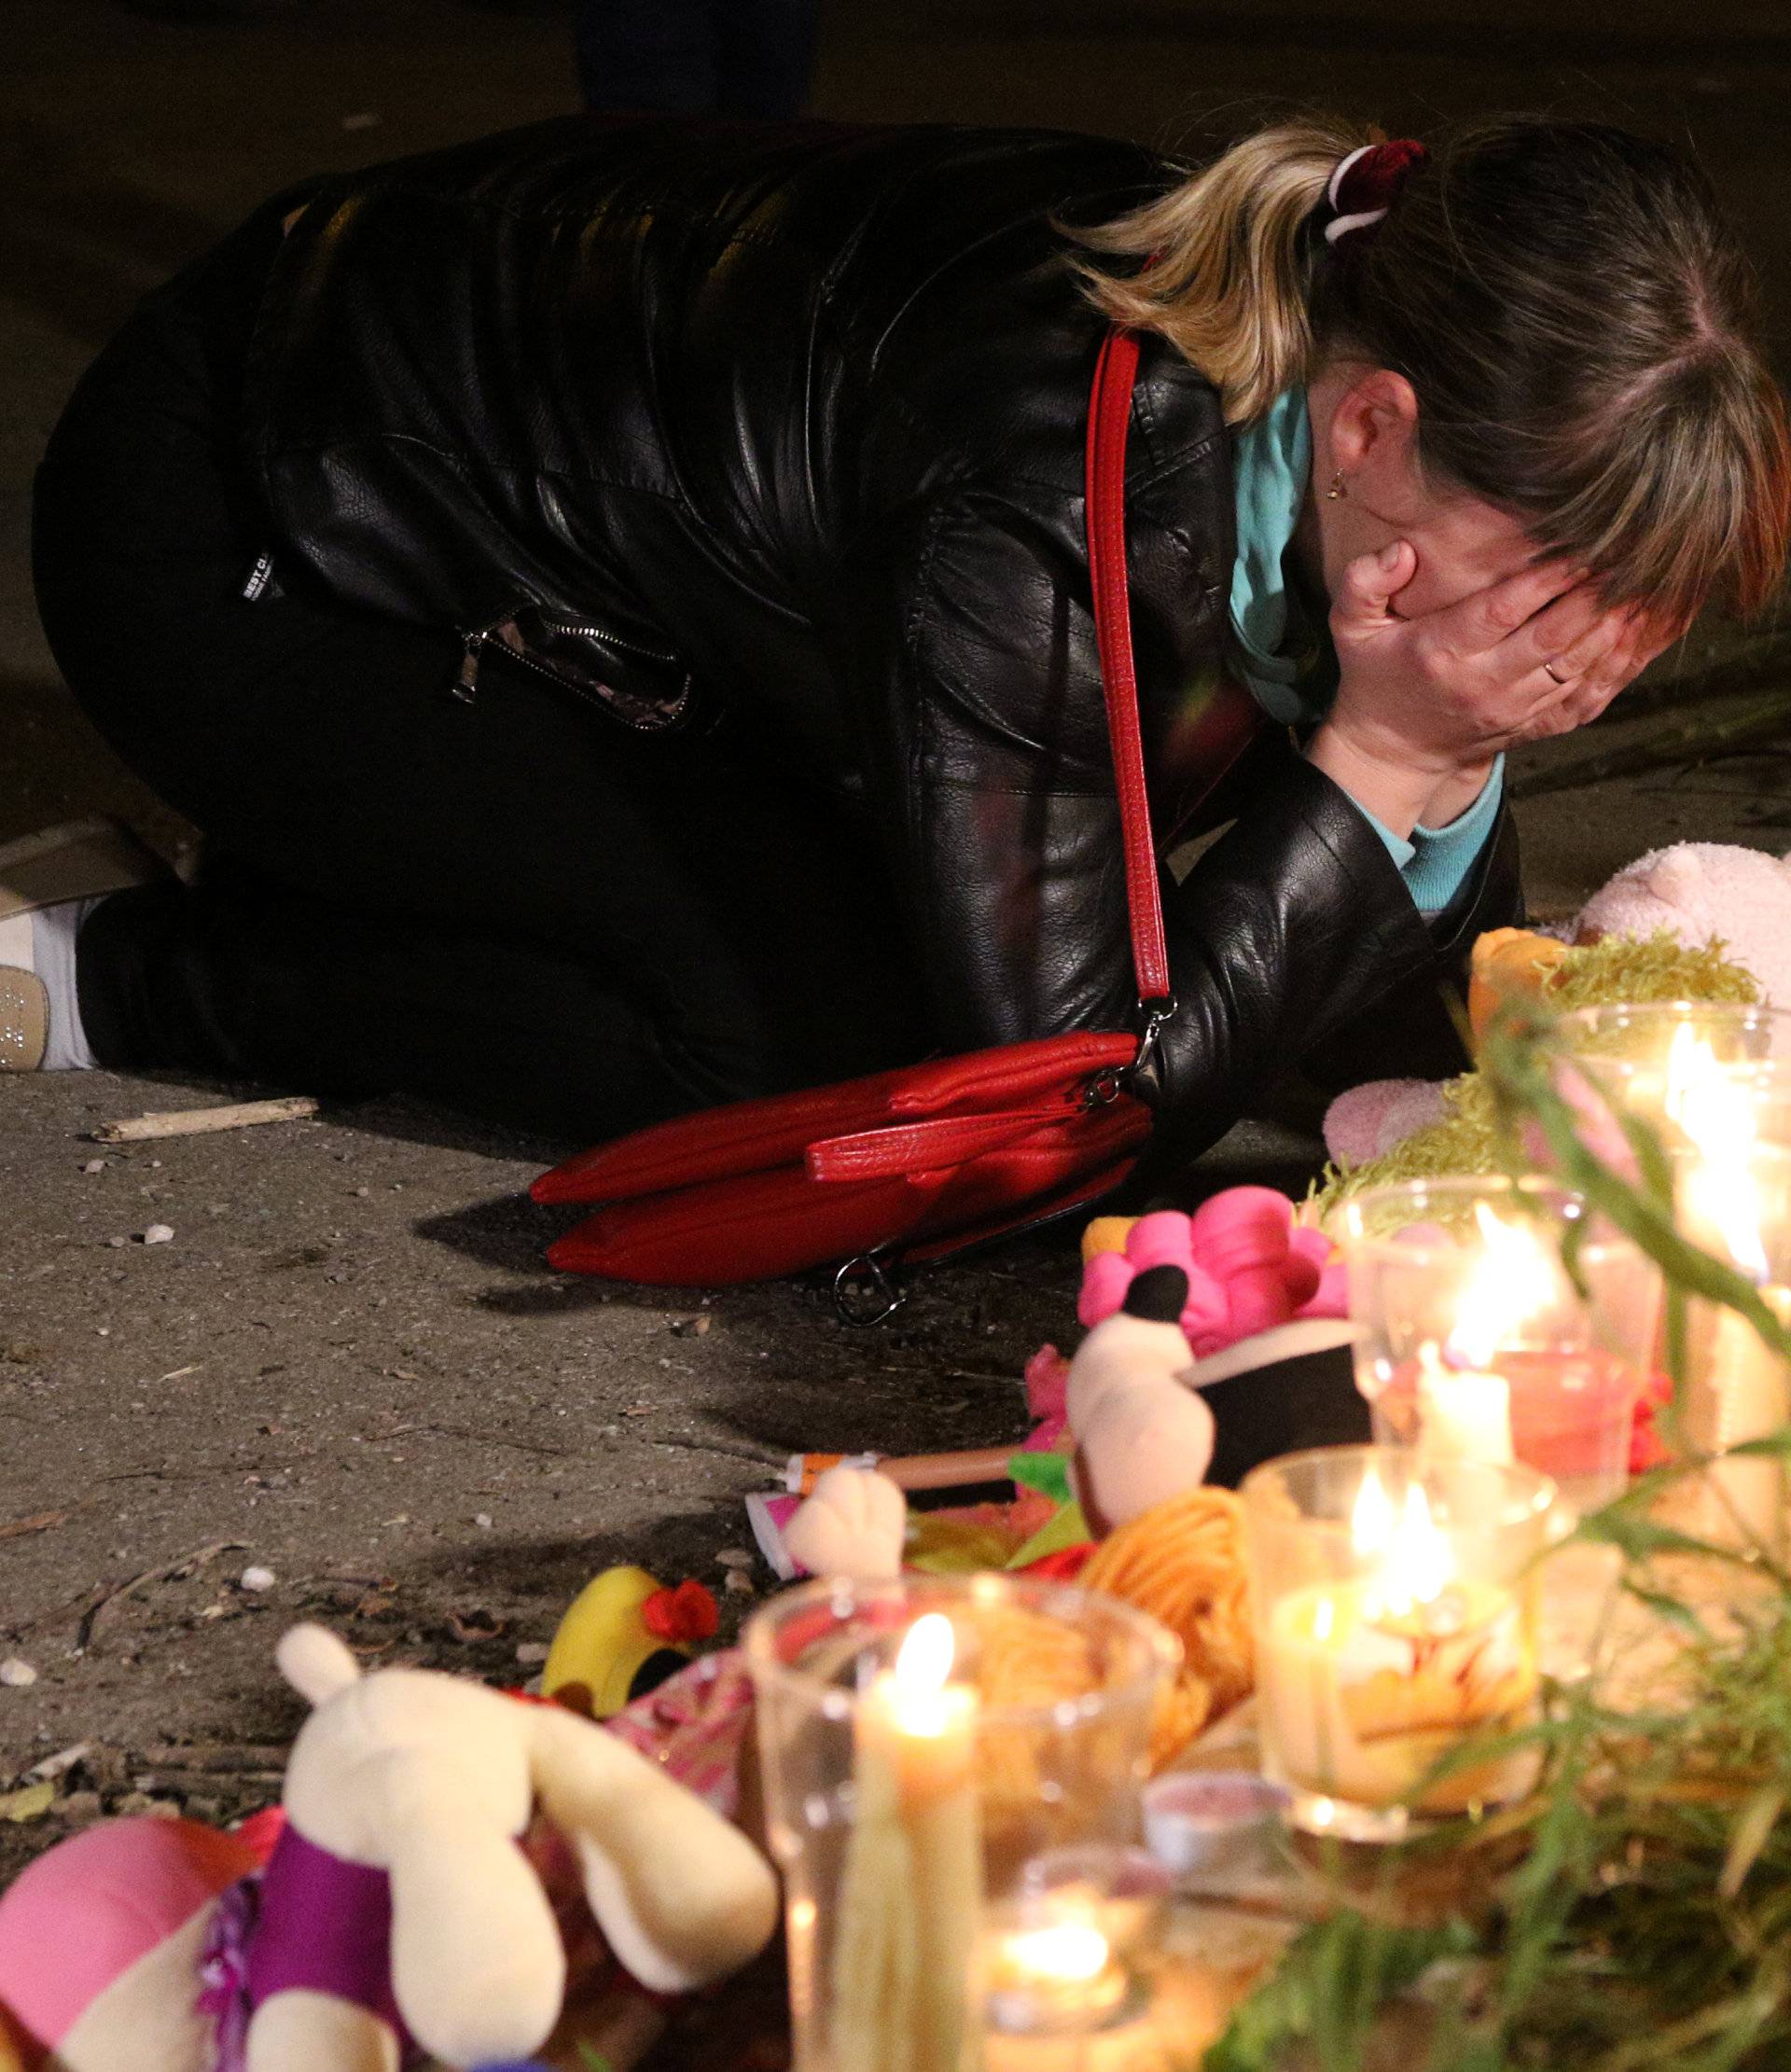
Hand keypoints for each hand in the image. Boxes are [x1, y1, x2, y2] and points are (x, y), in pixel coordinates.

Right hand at [1308, 543, 1677, 832]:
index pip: (1502, 610)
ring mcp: (1513, 709)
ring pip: (1578, 666)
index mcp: (1440, 653)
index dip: (1546, 577)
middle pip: (1553, 637)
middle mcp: (1482, 685)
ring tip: (1647, 583)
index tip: (1581, 542)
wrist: (1391, 753)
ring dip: (1617, 626)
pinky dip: (1620, 663)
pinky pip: (1588, 694)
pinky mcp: (1534, 725)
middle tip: (1630, 552)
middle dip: (1595, 594)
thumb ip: (1364, 583)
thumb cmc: (1373, 677)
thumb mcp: (1350, 628)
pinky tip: (1643, 629)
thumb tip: (1401, 551)